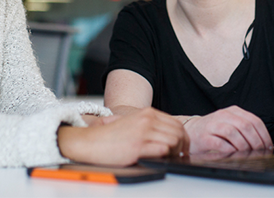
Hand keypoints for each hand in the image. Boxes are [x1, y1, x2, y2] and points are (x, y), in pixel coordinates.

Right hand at [58, 108, 188, 166]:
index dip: (183, 137)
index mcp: (147, 113)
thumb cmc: (109, 137)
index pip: (176, 123)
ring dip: (175, 152)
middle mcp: (147, 120)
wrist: (90, 142)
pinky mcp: (138, 146)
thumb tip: (169, 136)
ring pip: (174, 141)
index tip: (182, 147)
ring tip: (169, 158)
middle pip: (179, 132)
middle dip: (182, 146)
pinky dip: (166, 157)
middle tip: (179, 155)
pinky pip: (163, 150)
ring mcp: (143, 132)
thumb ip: (150, 125)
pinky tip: (160, 160)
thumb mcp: (132, 123)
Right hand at [184, 106, 271, 153]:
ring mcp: (213, 125)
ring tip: (247, 154)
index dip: (264, 135)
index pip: (254, 121)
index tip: (268, 146)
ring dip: (244, 146)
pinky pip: (220, 144)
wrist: (191, 131)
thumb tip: (264, 144)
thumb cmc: (213, 130)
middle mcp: (223, 115)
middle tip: (260, 152)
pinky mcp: (204, 137)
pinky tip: (233, 154)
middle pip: (245, 126)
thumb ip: (245, 129)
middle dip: (256, 142)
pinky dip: (229, 150)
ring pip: (233, 133)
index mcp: (233, 111)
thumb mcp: (231, 124)